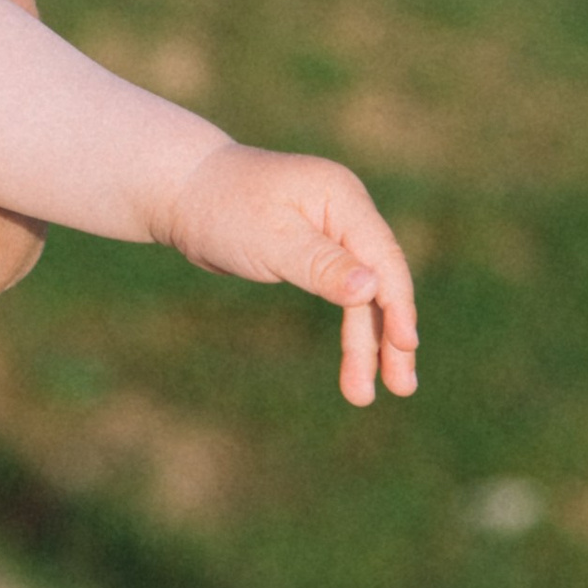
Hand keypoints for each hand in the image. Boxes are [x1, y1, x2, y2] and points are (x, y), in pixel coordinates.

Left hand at [164, 143, 419, 407]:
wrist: (181, 192)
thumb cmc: (222, 209)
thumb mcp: (270, 240)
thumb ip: (320, 265)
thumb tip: (371, 288)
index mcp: (341, 198)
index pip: (383, 257)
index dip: (398, 305)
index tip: (406, 349)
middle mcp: (344, 213)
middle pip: (379, 281)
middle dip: (389, 335)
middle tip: (401, 388)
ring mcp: (331, 233)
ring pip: (361, 294)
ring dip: (367, 343)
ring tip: (365, 395)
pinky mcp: (314, 252)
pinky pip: (342, 295)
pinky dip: (349, 329)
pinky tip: (356, 363)